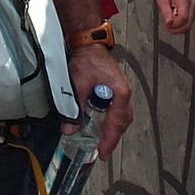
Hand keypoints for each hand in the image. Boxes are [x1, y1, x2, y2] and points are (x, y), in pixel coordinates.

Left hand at [65, 45, 131, 160]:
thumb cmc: (87, 60)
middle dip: (113, 136)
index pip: (117, 123)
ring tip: (103, 140)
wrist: (88, 43)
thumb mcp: (78, 86)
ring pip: (121, 115)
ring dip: (113, 128)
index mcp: (120, 93)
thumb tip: (69, 129)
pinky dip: (110, 118)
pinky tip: (100, 123)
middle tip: (103, 150)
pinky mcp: (114, 88)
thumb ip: (74, 109)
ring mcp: (120, 90)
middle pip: (122, 121)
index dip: (110, 140)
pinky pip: (116, 108)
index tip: (103, 152)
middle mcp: (124, 93)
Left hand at [155, 0, 194, 34]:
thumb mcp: (162, 1)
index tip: (167, 24)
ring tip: (170, 20)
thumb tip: (169, 23)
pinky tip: (175, 18)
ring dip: (178, 27)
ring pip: (188, 25)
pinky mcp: (193, 11)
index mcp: (184, 0)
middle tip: (167, 26)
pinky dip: (181, 24)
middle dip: (176, 29)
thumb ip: (166, 13)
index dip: (175, 24)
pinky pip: (188, 22)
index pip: (183, 18)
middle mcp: (192, 5)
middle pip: (188, 24)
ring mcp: (194, 8)